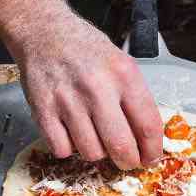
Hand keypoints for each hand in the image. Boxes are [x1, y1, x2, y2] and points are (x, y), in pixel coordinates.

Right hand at [13, 7, 162, 169]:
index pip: (148, 124)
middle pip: (121, 146)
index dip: (153, 150)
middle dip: (128, 162)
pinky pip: (63, 150)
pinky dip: (70, 148)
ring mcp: (68, 101)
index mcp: (124, 75)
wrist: (45, 33)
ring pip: (92, 152)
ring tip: (96, 137)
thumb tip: (147, 138)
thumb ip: (134, 98)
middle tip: (127, 162)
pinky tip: (72, 133)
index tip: (151, 159)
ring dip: (98, 153)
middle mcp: (98, 88)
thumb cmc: (87, 50)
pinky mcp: (43, 111)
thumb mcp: (122, 64)